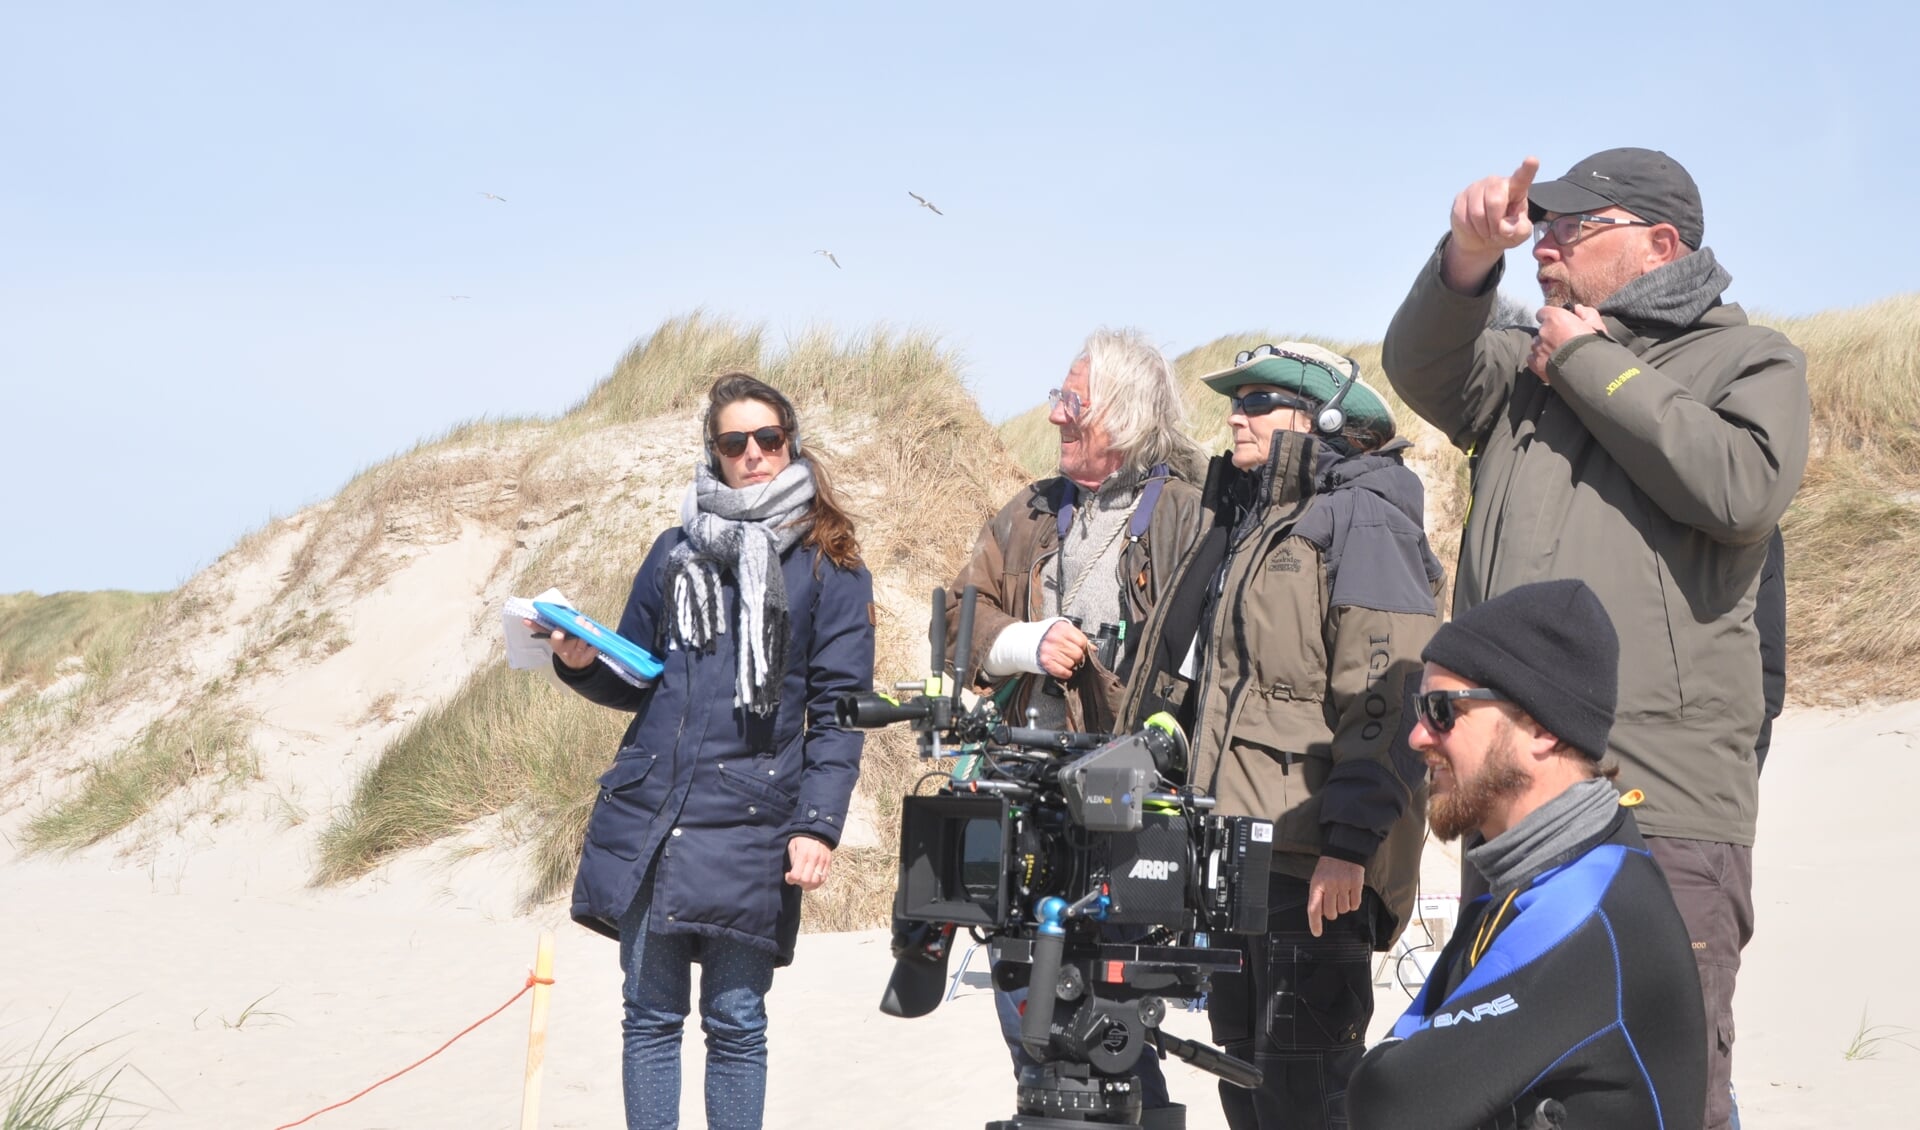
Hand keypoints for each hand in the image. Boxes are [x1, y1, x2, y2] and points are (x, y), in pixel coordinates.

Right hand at [527, 619, 597, 669]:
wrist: (574, 665)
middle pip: (575, 635)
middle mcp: (567, 651)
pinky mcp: (590, 656)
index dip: (559, 631)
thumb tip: (524, 620)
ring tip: (587, 623)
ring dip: (588, 628)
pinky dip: (595, 636)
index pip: (556, 637)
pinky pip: (595, 644)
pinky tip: (593, 633)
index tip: (561, 626)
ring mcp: (579, 654)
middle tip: (579, 619)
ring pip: (586, 638)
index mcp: (557, 646)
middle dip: (578, 624)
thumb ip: (539, 629)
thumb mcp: (550, 640)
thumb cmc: (561, 647)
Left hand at [785, 836, 833, 889]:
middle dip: (799, 883)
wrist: (818, 831)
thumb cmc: (801, 839)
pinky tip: (811, 881)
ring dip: (808, 886)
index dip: (790, 879)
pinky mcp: (828, 863)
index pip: (796, 875)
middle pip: (806, 881)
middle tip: (796, 879)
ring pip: (816, 882)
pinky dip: (817, 883)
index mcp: (803, 854)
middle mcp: (814, 859)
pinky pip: (824, 879)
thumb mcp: (792, 846)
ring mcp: (822, 862)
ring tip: (803, 882)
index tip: (788, 876)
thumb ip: (793, 860)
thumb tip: (792, 874)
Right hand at [1036, 621, 1092, 680]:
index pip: (1082, 641)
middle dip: (1077, 657)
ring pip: (1071, 663)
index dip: (1083, 647)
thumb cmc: (1045, 636)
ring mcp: (1050, 651)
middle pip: (1078, 653)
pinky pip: (1063, 672)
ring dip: (1070, 665)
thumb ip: (1077, 637)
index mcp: (1061, 628)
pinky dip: (1066, 673)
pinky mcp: (1046, 662)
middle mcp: (1055, 639)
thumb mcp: (1061, 631)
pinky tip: (1063, 668)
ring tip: (1064, 660)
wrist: (1024, 642)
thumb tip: (1093, 648)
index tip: (1080, 648)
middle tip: (1071, 655)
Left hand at [1306, 856, 1366, 937]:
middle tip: (1334, 902)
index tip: (1317, 933)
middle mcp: (1330, 885)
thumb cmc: (1329, 867)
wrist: (1344, 850)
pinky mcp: (1356, 884)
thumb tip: (1320, 914)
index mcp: (1317, 884)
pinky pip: (1355, 904)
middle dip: (1332, 912)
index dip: (1315, 923)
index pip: (1314, 908)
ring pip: (1344, 910)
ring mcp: (1343, 885)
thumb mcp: (1317, 878)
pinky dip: (1354, 903)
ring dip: (1344, 906)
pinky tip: (1351, 894)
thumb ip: (1318, 895)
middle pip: (1331, 913)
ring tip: (1342, 893)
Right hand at [1442, 157, 1538, 293]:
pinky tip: (1474, 228)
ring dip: (1483, 228)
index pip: (1521, 178)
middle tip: (1497, 231)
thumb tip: (1504, 226)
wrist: (1481, 237)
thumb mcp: (1518, 234)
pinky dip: (1470, 229)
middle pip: (1496, 200)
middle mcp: (1496, 184)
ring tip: (1487, 232)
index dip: (1527, 170)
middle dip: (1496, 221)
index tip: (1532, 160)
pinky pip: (1463, 216)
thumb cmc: (1505, 231)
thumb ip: (1519, 230)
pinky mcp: (1460, 199)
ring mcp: (1476, 189)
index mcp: (1516, 190)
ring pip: (1478, 211)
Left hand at [1529, 304, 1606, 380]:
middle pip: (1541, 331)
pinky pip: (1532, 358)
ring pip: (1536, 345)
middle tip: (1563, 342)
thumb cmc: (1593, 345)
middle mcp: (1543, 331)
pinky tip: (1551, 363)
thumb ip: (1586, 313)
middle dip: (1549, 335)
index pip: (1543, 312)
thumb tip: (1577, 309)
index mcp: (1555, 318)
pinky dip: (1540, 360)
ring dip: (1544, 348)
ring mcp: (1537, 348)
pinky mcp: (1535, 363)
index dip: (1550, 317)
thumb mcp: (1596, 324)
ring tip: (1559, 355)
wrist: (1586, 369)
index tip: (1557, 323)